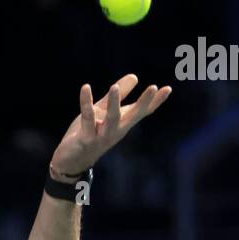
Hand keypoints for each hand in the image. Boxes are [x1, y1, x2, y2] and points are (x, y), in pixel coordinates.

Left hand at [50, 74, 170, 179]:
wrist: (70, 162)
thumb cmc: (89, 135)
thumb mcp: (103, 112)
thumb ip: (117, 96)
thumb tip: (135, 76)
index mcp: (122, 124)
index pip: (142, 112)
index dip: (155, 102)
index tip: (168, 88)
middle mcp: (115, 131)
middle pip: (133, 116)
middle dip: (144, 102)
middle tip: (153, 87)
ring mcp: (101, 136)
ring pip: (111, 119)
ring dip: (113, 103)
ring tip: (114, 86)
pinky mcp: (86, 139)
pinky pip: (87, 119)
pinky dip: (86, 103)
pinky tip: (86, 87)